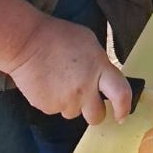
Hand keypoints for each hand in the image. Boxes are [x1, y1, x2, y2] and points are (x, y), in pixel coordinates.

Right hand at [6, 14, 130, 124]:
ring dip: (71, 102)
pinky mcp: (48, 108)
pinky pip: (56, 109)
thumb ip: (99, 63)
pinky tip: (49, 83)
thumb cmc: (59, 36)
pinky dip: (55, 100)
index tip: (122, 114)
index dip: (124, 107)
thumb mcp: (89, 42)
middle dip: (94, 111)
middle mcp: (85, 88)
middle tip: (87, 98)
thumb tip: (102, 77)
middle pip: (96, 116)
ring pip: (74, 112)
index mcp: (99, 67)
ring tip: (61, 81)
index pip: (121, 93)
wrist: (27, 43)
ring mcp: (66, 100)